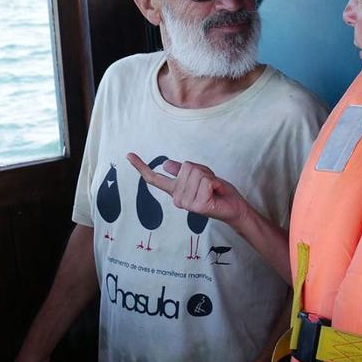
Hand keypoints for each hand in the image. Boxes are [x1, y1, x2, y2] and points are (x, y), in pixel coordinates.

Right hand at [127, 153, 248, 227]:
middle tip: (210, 184)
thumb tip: (165, 164)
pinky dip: (215, 183)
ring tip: (213, 189)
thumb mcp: (199, 176)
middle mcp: (177, 199)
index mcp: (175, 191)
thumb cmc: (217, 192)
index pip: (155, 178)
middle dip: (203, 171)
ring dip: (210, 177)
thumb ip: (182, 171)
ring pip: (197, 173)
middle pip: (187, 168)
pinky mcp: (197, 205)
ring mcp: (186, 203)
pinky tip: (216, 193)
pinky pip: (205, 181)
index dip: (141, 166)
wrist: (233, 207)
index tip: (129, 155)